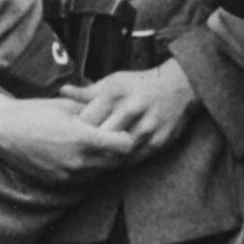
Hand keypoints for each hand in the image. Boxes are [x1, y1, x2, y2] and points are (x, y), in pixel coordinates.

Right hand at [0, 91, 139, 186]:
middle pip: (116, 162)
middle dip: (117, 152)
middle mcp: (78, 161)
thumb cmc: (34, 112)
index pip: (125, 146)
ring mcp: (67, 174)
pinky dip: (85, 168)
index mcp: (83, 138)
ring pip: (99, 172)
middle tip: (112, 140)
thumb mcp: (67, 105)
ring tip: (94, 147)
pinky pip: (81, 178)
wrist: (2, 130)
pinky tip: (77, 155)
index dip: (126, 137)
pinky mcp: (57, 181)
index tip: (120, 130)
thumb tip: (114, 115)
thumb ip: (94, 113)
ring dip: (101, 161)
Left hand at [71, 58, 198, 160]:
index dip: (75, 132)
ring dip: (104, 158)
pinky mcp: (158, 142)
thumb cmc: (140, 85)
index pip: (86, 121)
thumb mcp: (113, 81)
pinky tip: (112, 161)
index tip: (69, 137)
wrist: (180, 86)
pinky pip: (134, 159)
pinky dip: (121, 162)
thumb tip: (62, 91)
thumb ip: (87, 91)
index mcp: (114, 94)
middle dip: (88, 147)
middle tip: (78, 154)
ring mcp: (146, 128)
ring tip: (93, 160)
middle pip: (99, 139)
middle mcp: (131, 110)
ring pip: (116, 153)